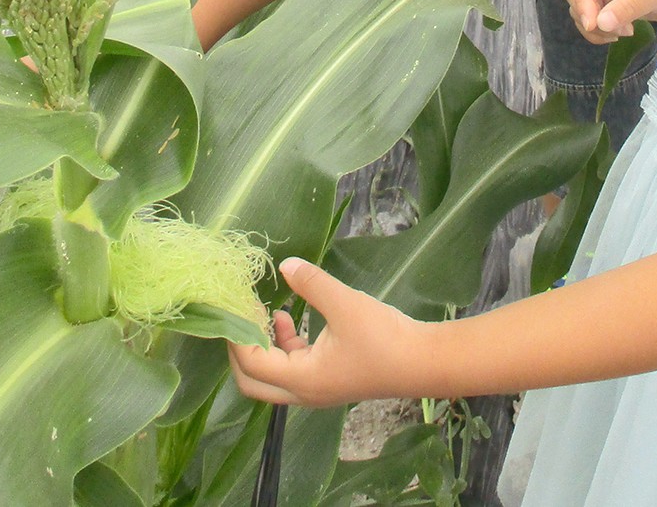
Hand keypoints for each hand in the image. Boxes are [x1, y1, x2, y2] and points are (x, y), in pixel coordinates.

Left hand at [228, 258, 431, 407]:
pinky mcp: (328, 380)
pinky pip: (292, 368)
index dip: (237, 334)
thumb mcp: (345, 303)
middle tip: (238, 316)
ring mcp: (316, 389)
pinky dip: (282, 346)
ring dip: (261, 346)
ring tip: (264, 311)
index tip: (234, 304)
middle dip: (239, 348)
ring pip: (271, 375)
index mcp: (302, 379)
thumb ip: (312, 284)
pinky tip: (288, 318)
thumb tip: (286, 265)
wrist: (422, 362)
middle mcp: (303, 391)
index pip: (251, 362)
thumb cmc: (383, 337)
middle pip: (252, 381)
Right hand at [567, 0, 656, 43]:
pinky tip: (623, 33)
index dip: (582, 2)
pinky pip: (597, 16)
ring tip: (623, 34)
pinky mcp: (615, 0)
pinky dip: (603, 29)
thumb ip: (627, 7)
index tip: (593, 25)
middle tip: (614, 33)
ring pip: (584, 8)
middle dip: (589, 16)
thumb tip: (599, 24)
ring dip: (596, 26)